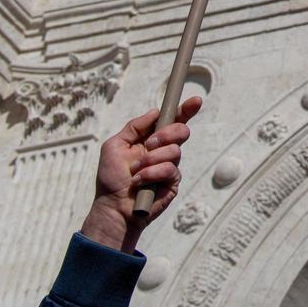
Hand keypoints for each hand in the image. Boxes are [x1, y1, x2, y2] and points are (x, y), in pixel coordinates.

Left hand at [79, 96, 201, 252]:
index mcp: (151, 139)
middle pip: (181, 131)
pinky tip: (140, 181)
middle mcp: (163, 150)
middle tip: (149, 144)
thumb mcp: (114, 146)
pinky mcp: (173, 181)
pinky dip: (152, 173)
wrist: (113, 206)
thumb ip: (134, 127)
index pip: (173, 121)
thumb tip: (155, 112)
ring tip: (136, 171)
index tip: (196, 100)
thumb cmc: (111, 178)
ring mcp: (170, 165)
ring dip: (151, 159)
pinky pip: (170, 169)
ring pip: (174, 151)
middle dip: (167, 134)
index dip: (186, 109)